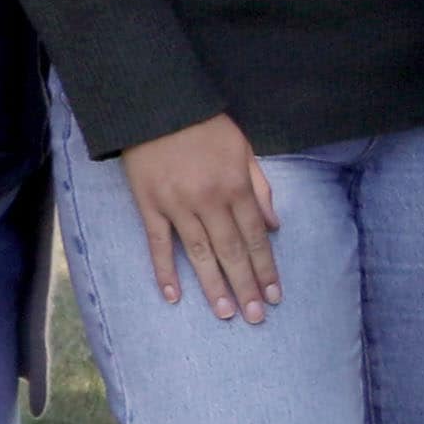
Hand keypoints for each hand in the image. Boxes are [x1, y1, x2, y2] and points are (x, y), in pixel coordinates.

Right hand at [118, 114, 282, 320]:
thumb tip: (274, 226)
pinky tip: (173, 296)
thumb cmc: (206, 126)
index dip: (266, 268)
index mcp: (236, 186)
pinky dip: (164, 271)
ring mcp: (177, 205)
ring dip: (213, 286)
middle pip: (232, 251)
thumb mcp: (244, 149)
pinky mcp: (149, 206)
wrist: (157, 106)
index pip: (256, 237)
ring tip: (224, 314)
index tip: (274, 296)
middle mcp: (209, 200)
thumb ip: (260, 188)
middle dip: (246, 286)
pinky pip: (158, 244)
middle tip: (255, 318)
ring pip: (199, 254)